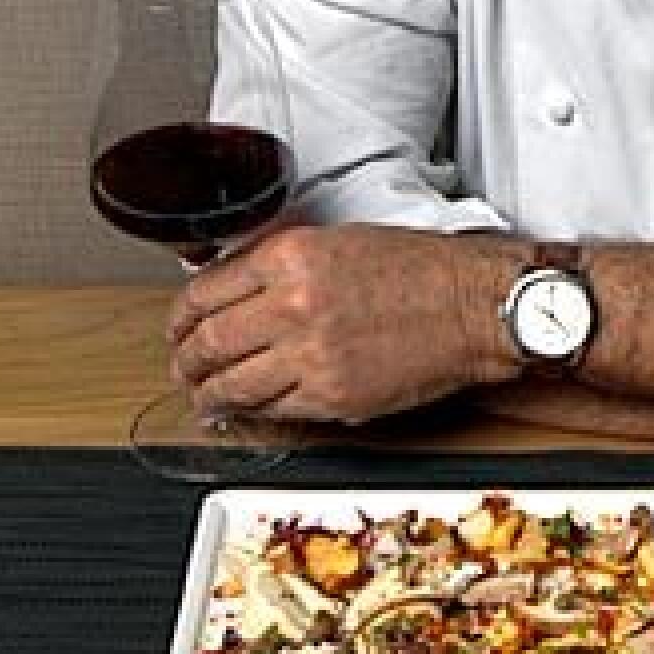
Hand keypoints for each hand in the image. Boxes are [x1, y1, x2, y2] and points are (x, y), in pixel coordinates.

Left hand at [167, 224, 517, 421]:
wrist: (474, 305)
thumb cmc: (423, 269)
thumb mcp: (340, 241)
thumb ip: (282, 262)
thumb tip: (235, 287)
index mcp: (291, 257)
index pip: (205, 291)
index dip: (181, 317)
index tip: (179, 326)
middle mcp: (293, 304)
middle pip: (207, 342)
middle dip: (185, 360)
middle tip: (181, 367)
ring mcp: (310, 355)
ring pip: (231, 384)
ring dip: (208, 394)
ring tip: (203, 396)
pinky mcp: (332, 396)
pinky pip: (273, 410)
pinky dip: (250, 412)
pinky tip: (243, 410)